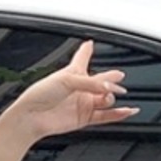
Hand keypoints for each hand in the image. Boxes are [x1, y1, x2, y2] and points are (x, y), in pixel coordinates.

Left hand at [7, 41, 136, 143]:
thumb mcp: (67, 80)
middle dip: (111, 78)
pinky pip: (106, 116)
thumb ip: (91, 83)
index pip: (82, 57)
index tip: (91, 42)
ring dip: (111, 96)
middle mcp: (80, 88)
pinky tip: (128, 111)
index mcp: (72, 73)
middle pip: (101, 81)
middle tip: (119, 77)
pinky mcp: (85, 118)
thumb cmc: (40, 94)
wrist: (32, 117)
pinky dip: (118, 114)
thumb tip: (109, 88)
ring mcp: (83, 103)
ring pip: (105, 99)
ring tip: (111, 95)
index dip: (87, 49)